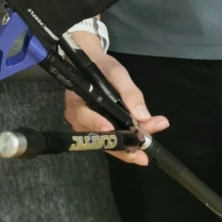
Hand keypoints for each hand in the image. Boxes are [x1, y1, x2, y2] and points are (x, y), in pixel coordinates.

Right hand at [62, 31, 168, 166]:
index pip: (85, 116)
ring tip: (143, 153)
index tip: (115, 132)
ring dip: (125, 148)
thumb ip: (130, 93)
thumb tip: (143, 116)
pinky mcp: (94, 130)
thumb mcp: (118, 73)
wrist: (94, 64)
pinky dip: (123, 145)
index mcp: (77, 100)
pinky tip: (137, 147)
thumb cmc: (102, 67)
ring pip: (104, 143)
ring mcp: (84, 126)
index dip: (99, 125)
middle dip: (120, 147)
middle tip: (140, 156)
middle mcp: (77, 117)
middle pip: (96, 137)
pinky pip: (107, 141)